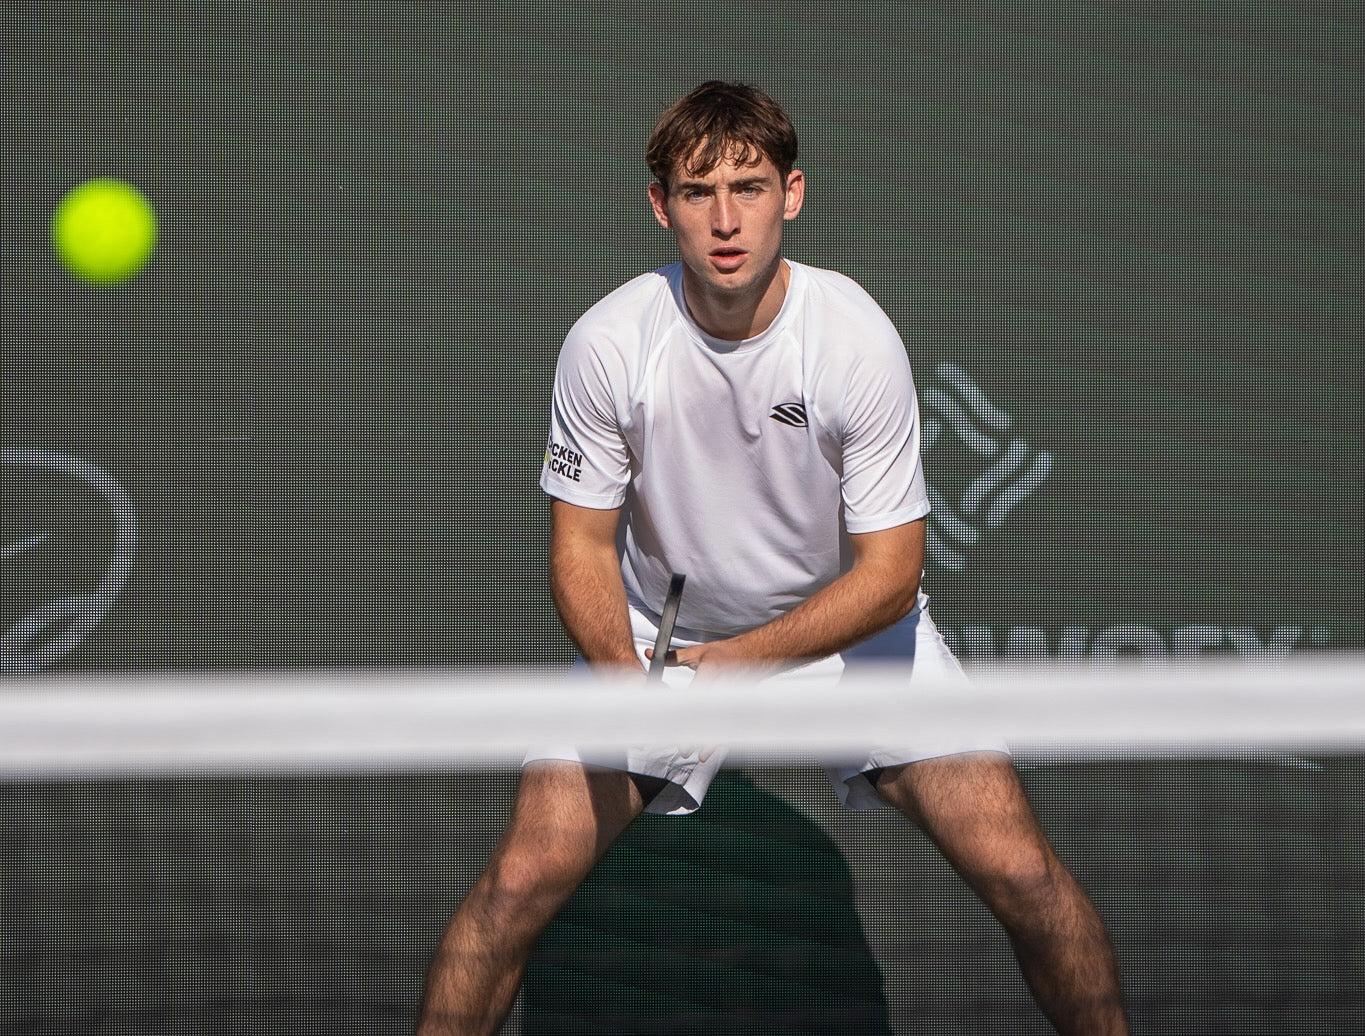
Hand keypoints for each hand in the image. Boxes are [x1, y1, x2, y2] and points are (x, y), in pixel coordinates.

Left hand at [642, 642, 745, 762]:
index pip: (695, 693)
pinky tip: (712, 749)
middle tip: (684, 749)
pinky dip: (721, 738)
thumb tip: (649, 655)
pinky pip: (728, 724)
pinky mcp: (737, 704)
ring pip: (719, 723)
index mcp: (711, 669)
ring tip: (700, 755)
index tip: (673, 723)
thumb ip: (672, 657)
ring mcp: (733, 696)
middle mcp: (723, 683)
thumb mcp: (698, 652)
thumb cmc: (725, 653)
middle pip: (707, 713)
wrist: (753, 654)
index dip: (684, 710)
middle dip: (696, 733)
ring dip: (710, 741)